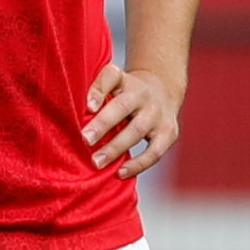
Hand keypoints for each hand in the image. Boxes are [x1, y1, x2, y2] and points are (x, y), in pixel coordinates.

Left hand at [81, 60, 184, 178]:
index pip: (111, 77)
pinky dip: (138, 164)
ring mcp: (157, 114)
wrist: (163, 91)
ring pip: (136, 131)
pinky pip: (154, 152)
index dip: (98, 90)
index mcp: (125, 80)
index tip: (87, 106)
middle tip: (85, 140)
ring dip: (115, 148)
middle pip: (122, 107)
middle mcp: (143, 94)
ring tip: (96, 162)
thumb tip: (81, 112)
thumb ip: (95, 92)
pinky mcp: (168, 133)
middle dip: (103, 124)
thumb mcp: (113, 84)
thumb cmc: (127, 93)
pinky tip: (120, 173)